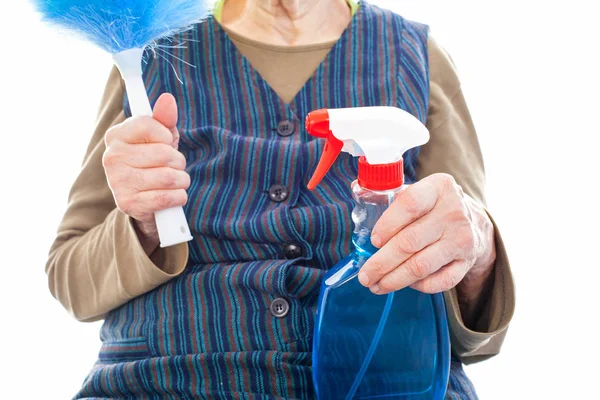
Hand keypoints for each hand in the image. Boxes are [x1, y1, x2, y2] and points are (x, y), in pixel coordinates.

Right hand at [102, 93, 189, 252]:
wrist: (145, 203)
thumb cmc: (154, 164)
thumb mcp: (161, 139)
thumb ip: (164, 118)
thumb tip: (167, 99)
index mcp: (116, 136)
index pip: (148, 125)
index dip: (166, 136)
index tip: (165, 143)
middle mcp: (111, 158)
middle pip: (164, 153)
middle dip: (178, 162)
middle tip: (172, 167)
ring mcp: (117, 182)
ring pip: (169, 177)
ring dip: (181, 181)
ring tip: (174, 182)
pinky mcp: (128, 204)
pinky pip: (167, 197)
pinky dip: (178, 197)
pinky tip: (172, 196)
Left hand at [358, 173, 495, 298]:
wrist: (473, 221)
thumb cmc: (433, 206)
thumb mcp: (417, 190)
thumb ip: (388, 192)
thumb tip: (357, 188)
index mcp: (439, 187)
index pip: (409, 204)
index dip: (387, 224)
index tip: (373, 241)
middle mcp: (454, 212)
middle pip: (409, 242)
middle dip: (381, 263)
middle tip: (365, 275)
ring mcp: (463, 238)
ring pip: (421, 266)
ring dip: (394, 279)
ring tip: (376, 285)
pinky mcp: (467, 261)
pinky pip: (440, 281)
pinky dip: (419, 286)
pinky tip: (405, 283)